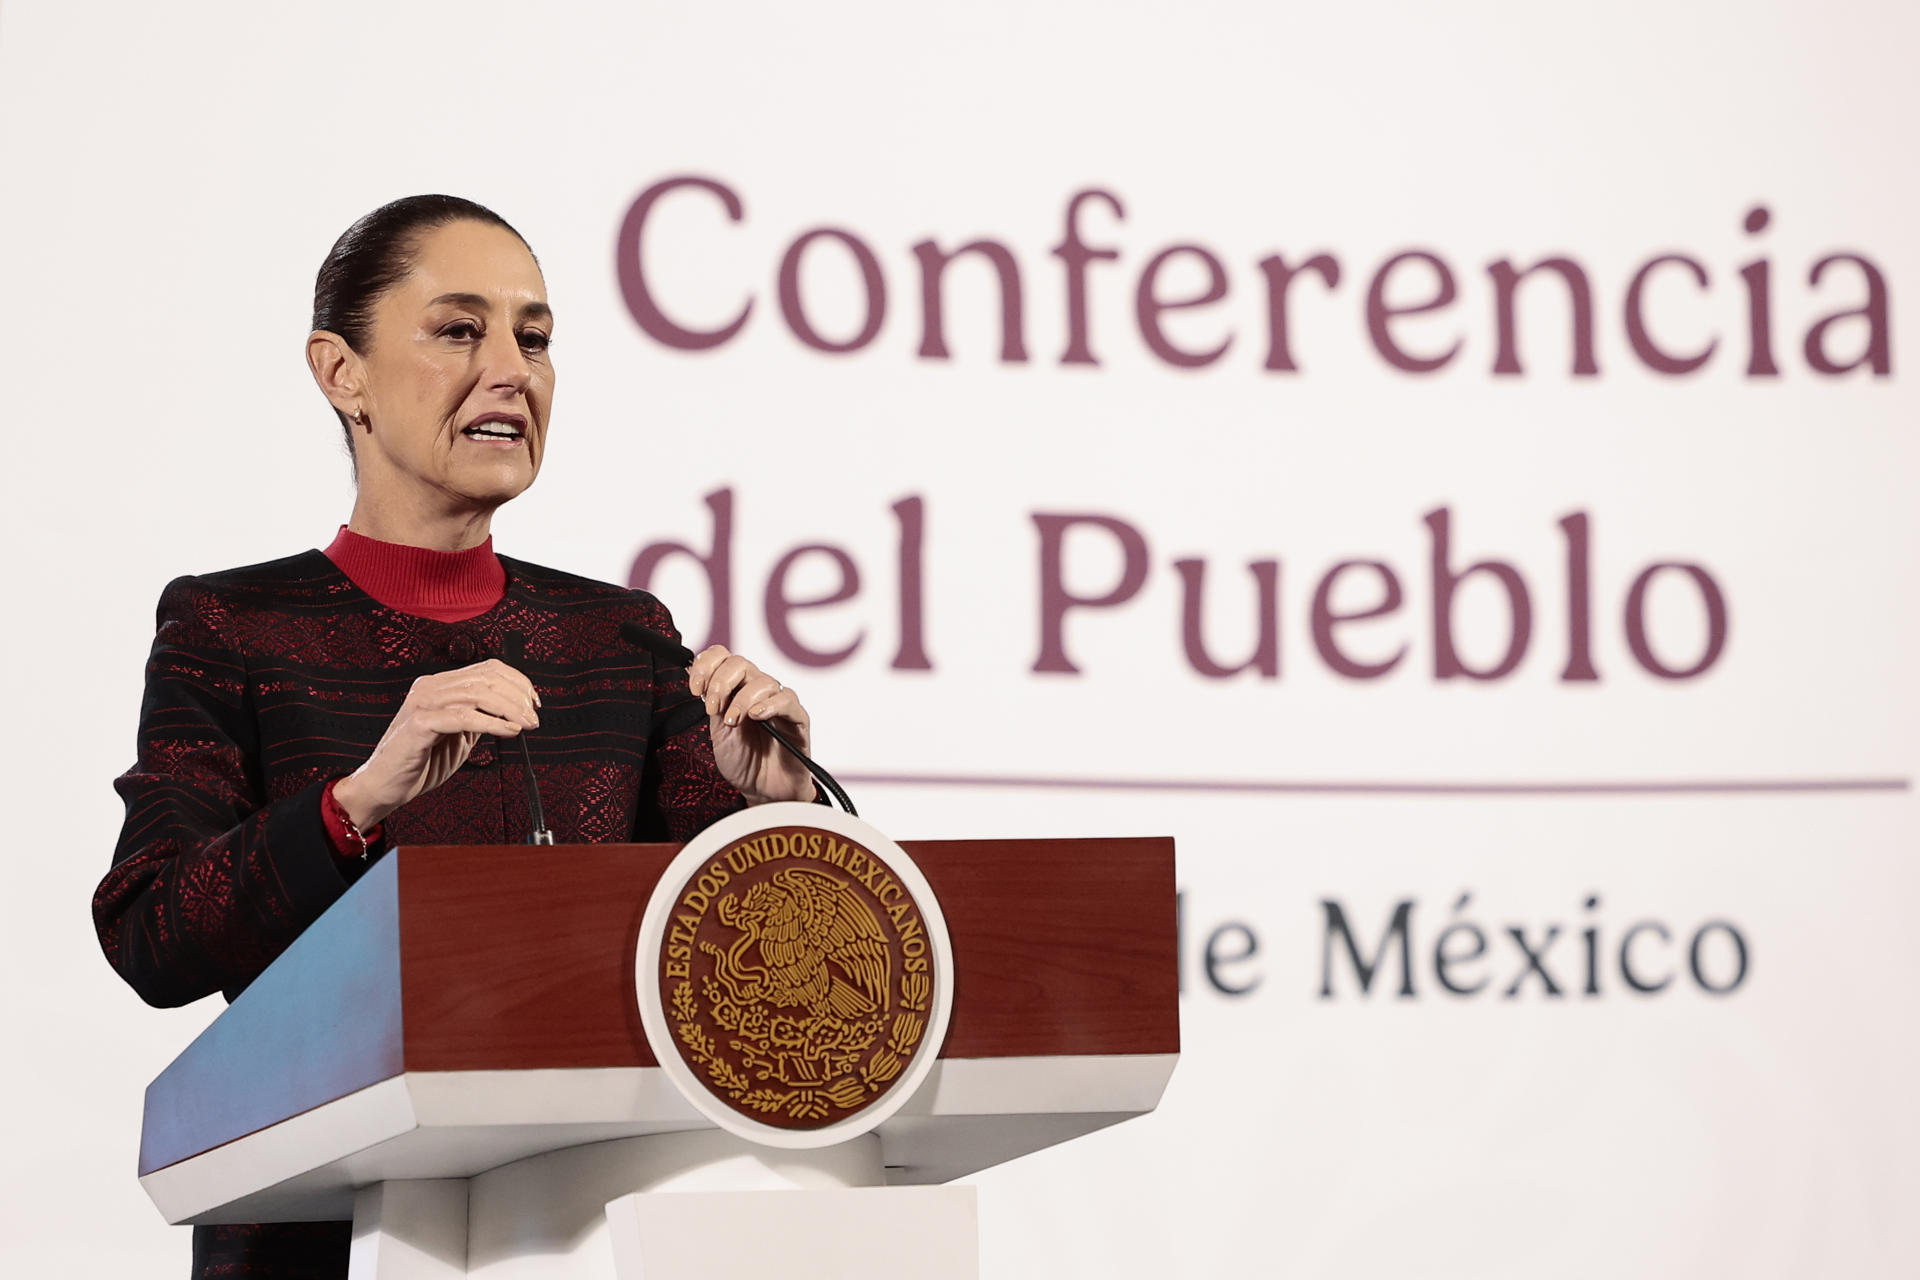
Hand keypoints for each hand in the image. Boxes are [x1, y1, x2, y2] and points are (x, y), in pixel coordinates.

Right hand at [333, 659, 539, 827]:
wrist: (385, 785)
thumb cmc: (420, 761)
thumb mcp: (461, 735)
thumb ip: (481, 718)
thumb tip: (515, 712)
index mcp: (440, 685)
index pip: (487, 669)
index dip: (517, 681)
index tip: (534, 701)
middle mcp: (430, 687)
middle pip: (486, 678)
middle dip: (517, 696)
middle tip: (533, 717)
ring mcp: (423, 703)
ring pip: (478, 694)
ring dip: (510, 709)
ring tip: (526, 725)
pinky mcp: (419, 723)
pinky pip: (464, 717)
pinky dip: (492, 723)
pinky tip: (509, 731)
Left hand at [687, 645, 816, 804]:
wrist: (763, 791)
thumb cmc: (743, 762)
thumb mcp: (717, 733)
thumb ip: (713, 706)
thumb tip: (697, 679)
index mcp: (736, 690)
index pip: (722, 658)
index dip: (706, 666)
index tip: (695, 689)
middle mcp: (757, 691)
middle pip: (740, 663)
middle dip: (720, 683)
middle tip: (713, 709)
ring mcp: (778, 703)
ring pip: (763, 681)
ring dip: (741, 699)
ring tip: (733, 722)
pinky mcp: (798, 718)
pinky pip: (786, 700)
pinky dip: (769, 705)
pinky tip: (755, 716)